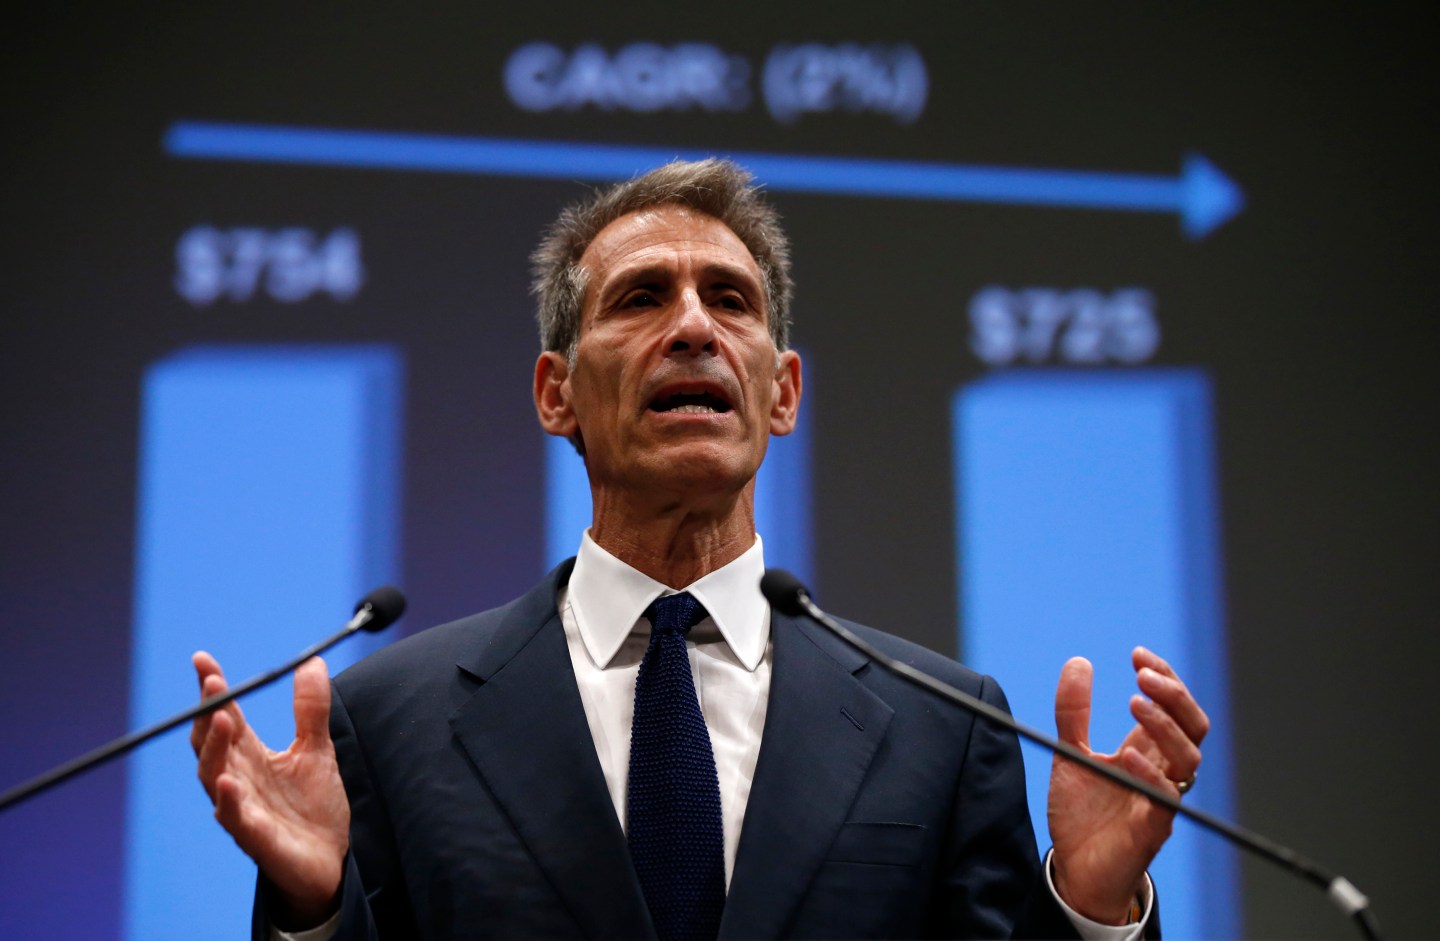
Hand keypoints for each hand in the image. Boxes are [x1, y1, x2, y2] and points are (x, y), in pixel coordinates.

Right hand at [190, 651, 349, 927]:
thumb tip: (311, 662)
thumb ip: (310, 709)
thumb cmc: (314, 806)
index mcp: (251, 755)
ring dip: (214, 748)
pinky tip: (228, 782)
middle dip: (207, 712)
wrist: (330, 859)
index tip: (202, 660)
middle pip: (211, 742)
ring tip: (220, 720)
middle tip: (211, 682)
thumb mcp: (317, 749)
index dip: (213, 689)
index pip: (225, 716)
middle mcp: (239, 777)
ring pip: (214, 775)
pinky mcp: (254, 836)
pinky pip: (233, 818)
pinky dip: (227, 800)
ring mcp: (242, 807)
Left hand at [1047, 647, 1207, 924]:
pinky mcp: (1152, 827)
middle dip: (1174, 694)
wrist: (1074, 868)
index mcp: (1146, 749)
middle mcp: (1160, 769)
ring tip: (1135, 701)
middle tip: (1143, 673)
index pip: (1173, 705)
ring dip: (1166, 725)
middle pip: (1193, 725)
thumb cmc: (1082, 813)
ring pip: (1189, 757)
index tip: (1137, 654)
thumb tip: (1079, 661)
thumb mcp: (1070, 752)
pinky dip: (1150, 773)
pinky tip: (1127, 754)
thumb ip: (1073, 712)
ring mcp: (1160, 797)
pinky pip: (1166, 798)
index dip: (1164, 677)